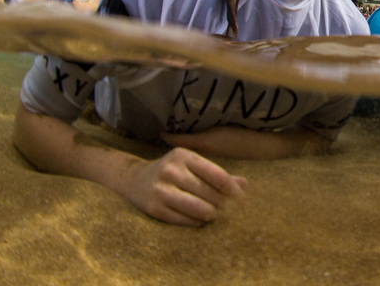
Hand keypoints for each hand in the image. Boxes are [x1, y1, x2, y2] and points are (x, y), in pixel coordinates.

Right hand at [125, 147, 247, 226]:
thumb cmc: (173, 171)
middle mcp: (171, 171)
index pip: (216, 174)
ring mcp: (161, 190)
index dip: (232, 189)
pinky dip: (196, 222)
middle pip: (209, 194)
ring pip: (199, 209)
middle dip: (220, 203)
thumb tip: (244, 185)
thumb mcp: (192, 165)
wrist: (134, 179)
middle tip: (223, 207)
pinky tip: (197, 218)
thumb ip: (218, 174)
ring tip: (212, 213)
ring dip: (210, 214)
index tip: (241, 199)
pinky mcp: (154, 209)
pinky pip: (186, 221)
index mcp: (184, 156)